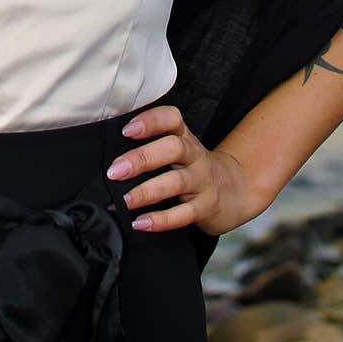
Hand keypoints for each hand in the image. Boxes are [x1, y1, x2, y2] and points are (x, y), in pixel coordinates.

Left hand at [105, 104, 257, 236]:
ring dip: (148, 191)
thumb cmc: (192, 167)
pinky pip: (185, 214)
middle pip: (173, 148)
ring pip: (177, 181)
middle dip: (142, 158)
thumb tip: (108, 156)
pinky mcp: (207, 207)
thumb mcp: (178, 149)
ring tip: (126, 200)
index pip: (172, 119)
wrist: (234, 190)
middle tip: (116, 170)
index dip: (151, 121)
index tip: (127, 130)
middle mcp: (195, 156)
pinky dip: (162, 219)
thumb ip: (150, 146)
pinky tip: (141, 223)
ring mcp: (203, 181)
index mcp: (184, 137)